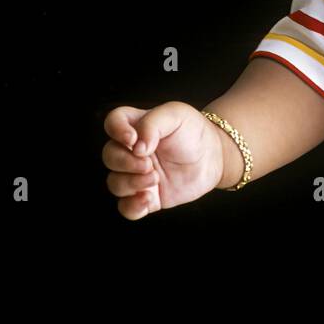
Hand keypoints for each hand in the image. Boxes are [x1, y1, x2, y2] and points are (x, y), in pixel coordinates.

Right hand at [102, 101, 224, 219]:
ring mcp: (137, 175)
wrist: (214, 156)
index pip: (112, 122)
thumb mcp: (177, 115)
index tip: (132, 139)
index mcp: (137, 126)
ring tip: (155, 179)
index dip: (116, 130)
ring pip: (115, 183)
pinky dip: (132, 207)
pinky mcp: (147, 196)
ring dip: (130, 183)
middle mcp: (132, 151)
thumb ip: (153, 124)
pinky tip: (148, 199)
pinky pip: (126, 208)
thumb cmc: (194, 131)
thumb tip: (136, 147)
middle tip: (148, 164)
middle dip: (124, 162)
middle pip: (109, 156)